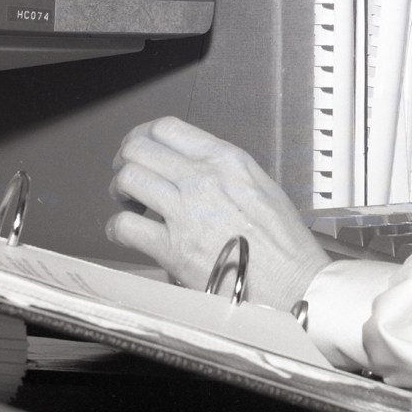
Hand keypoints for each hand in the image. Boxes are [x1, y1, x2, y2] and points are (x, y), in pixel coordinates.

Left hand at [107, 118, 330, 313]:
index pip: (167, 128)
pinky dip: (118, 228)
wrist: (294, 283)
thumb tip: (193, 167)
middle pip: (138, 149)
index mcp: (226, 161)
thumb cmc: (284, 243)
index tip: (143, 149)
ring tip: (131, 204)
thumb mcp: (262, 186)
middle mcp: (202, 179)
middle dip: (127, 161)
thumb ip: (224, 170)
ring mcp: (185, 213)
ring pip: (127, 179)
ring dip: (120, 191)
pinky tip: (130, 233)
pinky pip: (124, 226)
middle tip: (132, 178)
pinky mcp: (173, 249)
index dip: (144, 136)